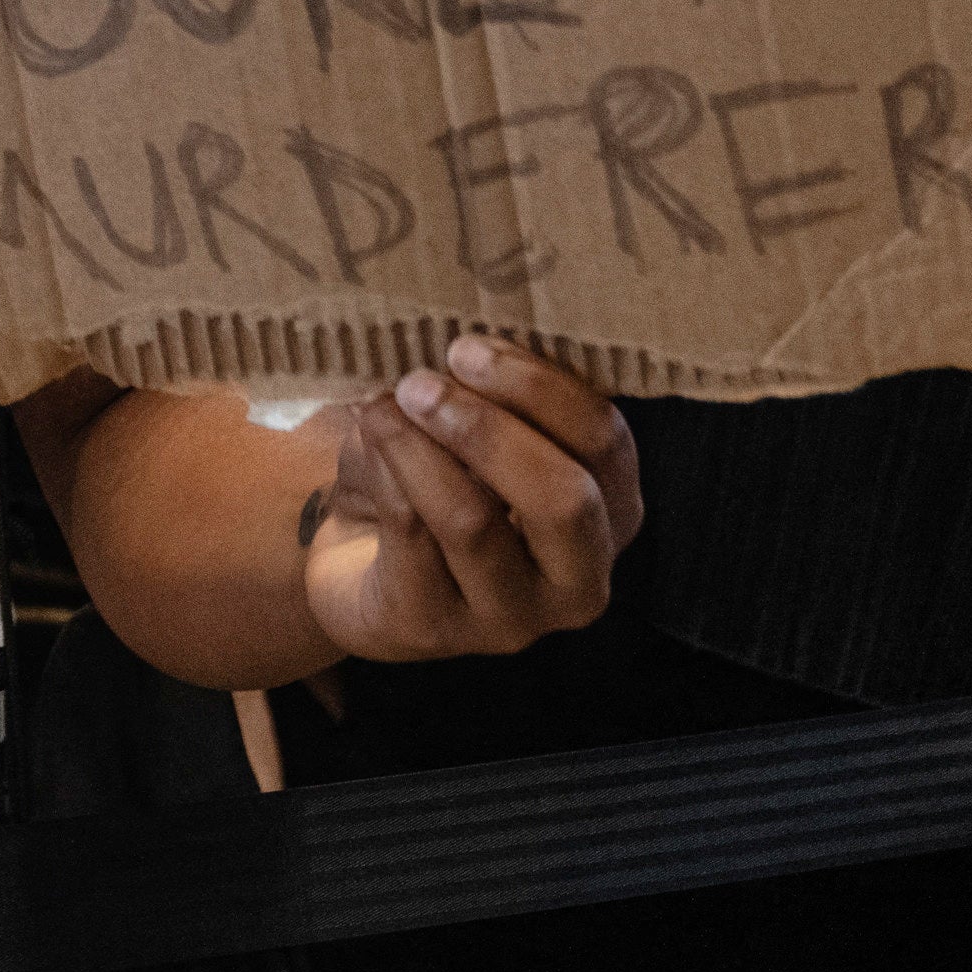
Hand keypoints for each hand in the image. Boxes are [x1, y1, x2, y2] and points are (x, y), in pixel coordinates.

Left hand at [303, 338, 641, 665]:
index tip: (468, 348)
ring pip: (473, 520)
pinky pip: (411, 536)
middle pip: (563, 498)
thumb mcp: (481, 431)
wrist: (359, 561)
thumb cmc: (437, 477)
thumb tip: (468, 343)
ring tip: (381, 404)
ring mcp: (511, 618)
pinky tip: (366, 437)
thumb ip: (499, 393)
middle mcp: (579, 580)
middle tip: (421, 383)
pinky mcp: (436, 629)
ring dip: (418, 445)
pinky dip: (386, 471)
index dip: (540, 388)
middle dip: (487, 428)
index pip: (605, 444)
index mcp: (612, 514)